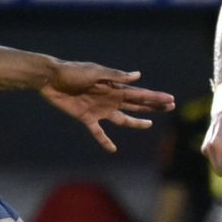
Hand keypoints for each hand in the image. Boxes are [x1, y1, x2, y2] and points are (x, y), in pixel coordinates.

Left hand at [40, 63, 174, 152]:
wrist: (50, 79)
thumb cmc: (72, 72)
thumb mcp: (95, 72)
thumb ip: (115, 76)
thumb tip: (138, 76)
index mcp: (114, 87)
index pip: (140, 94)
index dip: (156, 98)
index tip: (171, 100)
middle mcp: (110, 99)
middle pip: (136, 105)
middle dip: (153, 106)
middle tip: (169, 107)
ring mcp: (99, 110)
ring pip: (122, 119)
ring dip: (136, 122)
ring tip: (149, 125)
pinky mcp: (86, 118)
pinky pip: (98, 133)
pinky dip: (105, 141)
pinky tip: (113, 149)